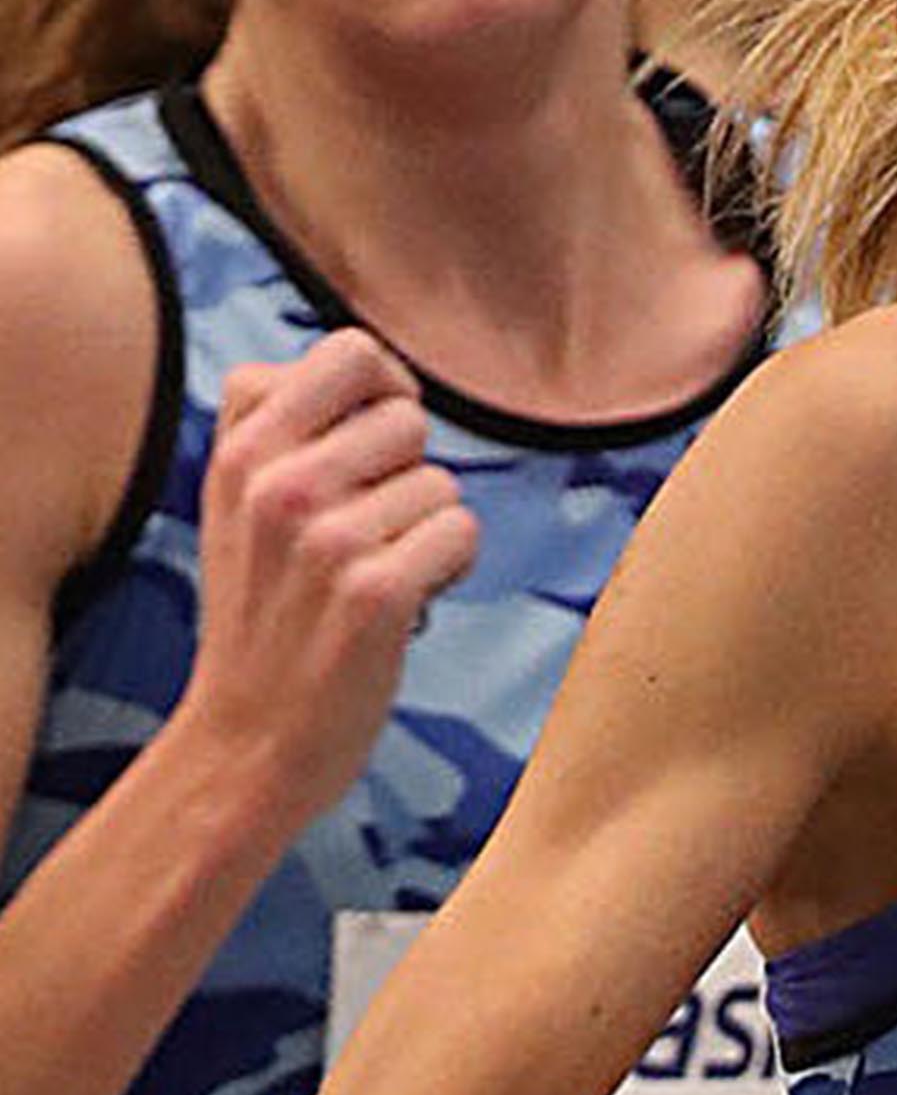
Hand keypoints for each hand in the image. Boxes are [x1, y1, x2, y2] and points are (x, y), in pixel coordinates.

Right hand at [181, 331, 479, 833]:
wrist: (249, 741)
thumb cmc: (263, 617)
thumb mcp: (236, 504)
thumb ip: (287, 427)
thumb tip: (374, 369)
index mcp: (242, 450)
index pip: (353, 353)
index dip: (386, 391)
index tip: (377, 447)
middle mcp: (277, 483)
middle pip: (409, 419)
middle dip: (409, 473)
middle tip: (373, 531)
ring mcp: (325, 538)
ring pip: (441, 485)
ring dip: (428, 531)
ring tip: (378, 577)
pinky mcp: (375, 593)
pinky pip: (461, 533)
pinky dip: (449, 569)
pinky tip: (406, 605)